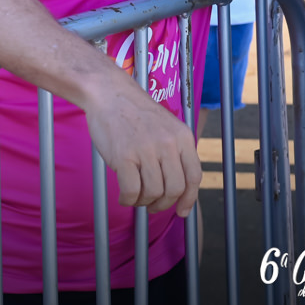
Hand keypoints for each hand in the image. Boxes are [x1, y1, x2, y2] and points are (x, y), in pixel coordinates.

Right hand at [83, 70, 201, 216]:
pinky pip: (132, 192)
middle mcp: (168, 143)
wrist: (109, 93)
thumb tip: (178, 189)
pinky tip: (123, 195)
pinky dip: (128, 200)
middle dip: (163, 204)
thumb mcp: (166, 127)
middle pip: (175, 189)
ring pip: (153, 193)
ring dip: (143, 202)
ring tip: (135, 195)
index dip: (189, 198)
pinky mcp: (124, 157)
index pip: (194, 176)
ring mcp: (146, 150)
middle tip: (151, 204)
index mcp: (182, 137)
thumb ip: (174, 152)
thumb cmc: (135, 113)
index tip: (181, 211)